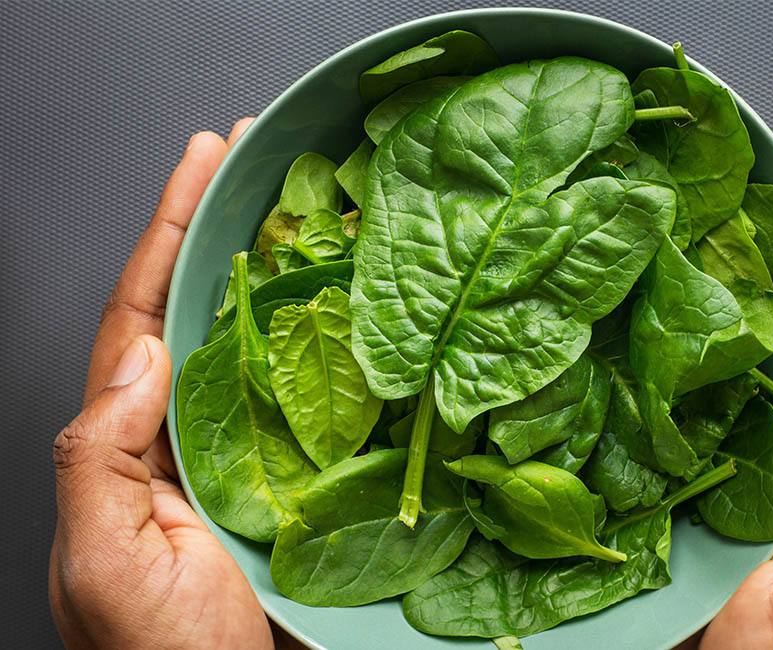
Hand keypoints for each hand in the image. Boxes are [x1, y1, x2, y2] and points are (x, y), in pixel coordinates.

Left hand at [49, 119, 303, 649]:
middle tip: (256, 156)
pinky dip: (324, 342)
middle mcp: (185, 432)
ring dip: (277, 272)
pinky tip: (348, 306)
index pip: (142, 314)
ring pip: (258, 342)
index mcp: (130, 442)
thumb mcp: (103, 561)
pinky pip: (310, 394)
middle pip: (200, 308)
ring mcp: (245, 450)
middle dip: (220, 227)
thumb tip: (140, 356)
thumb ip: (99, 458)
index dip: (168, 231)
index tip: (204, 161)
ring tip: (304, 207)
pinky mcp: (297, 475)